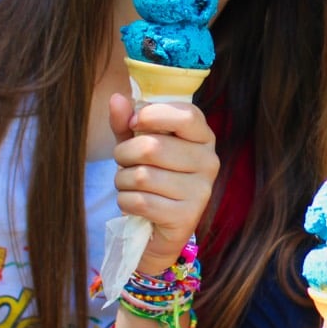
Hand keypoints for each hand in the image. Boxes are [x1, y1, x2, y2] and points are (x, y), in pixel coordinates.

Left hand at [109, 93, 218, 274]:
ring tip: (128, 184)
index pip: (187, 116)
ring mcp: (201, 191)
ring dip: (123, 180)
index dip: (153, 114)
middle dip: (124, 153)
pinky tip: (133, 204)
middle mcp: (209, 162)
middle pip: (153, 147)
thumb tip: (117, 98)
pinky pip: (141, 201)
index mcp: (203, 138)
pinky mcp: (186, 217)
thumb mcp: (137, 145)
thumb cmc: (151, 177)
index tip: (134, 122)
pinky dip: (126, 202)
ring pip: (143, 176)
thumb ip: (127, 123)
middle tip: (123, 160)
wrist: (157, 229)